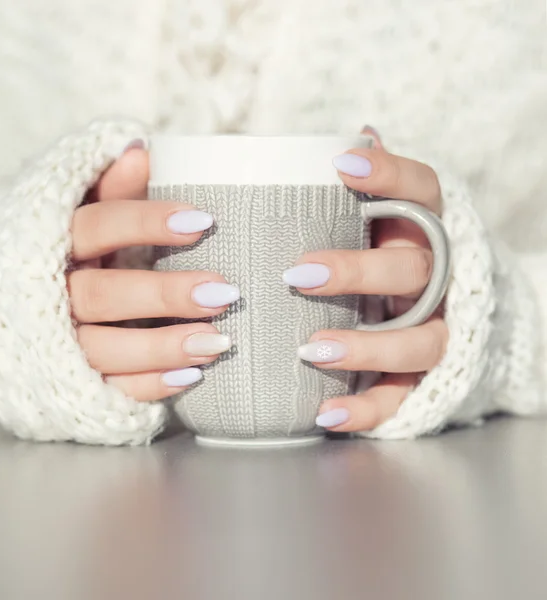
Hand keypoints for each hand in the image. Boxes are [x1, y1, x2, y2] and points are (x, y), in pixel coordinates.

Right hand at [69, 142, 239, 401]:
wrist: (6, 307)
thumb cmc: (61, 255)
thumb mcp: (76, 216)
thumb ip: (108, 189)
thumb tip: (142, 150)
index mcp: (55, 244)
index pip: (97, 226)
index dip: (147, 223)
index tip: (203, 222)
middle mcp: (50, 295)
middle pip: (104, 295)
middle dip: (164, 296)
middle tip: (223, 293)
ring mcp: (56, 343)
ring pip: (104, 349)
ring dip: (162, 347)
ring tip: (217, 341)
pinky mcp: (68, 380)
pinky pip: (106, 388)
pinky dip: (147, 385)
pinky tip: (189, 377)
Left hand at [284, 127, 448, 432]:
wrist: (455, 311)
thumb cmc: (397, 256)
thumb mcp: (391, 220)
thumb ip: (375, 189)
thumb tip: (357, 134)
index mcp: (427, 230)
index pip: (422, 191)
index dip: (389, 174)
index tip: (342, 163)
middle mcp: (441, 278)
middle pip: (414, 270)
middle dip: (359, 272)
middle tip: (298, 273)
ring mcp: (438, 328)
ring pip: (418, 340)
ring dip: (366, 346)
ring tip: (312, 350)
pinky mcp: (427, 376)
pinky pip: (404, 396)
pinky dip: (368, 409)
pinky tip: (326, 414)